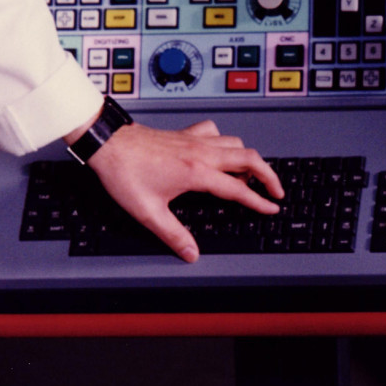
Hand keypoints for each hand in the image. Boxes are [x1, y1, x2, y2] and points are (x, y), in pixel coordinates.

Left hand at [83, 119, 284, 261]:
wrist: (109, 144)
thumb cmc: (125, 173)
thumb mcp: (148, 212)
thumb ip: (173, 235)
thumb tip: (191, 253)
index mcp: (197, 173)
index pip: (238, 190)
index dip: (259, 202)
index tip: (272, 208)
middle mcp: (201, 153)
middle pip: (249, 158)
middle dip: (268, 175)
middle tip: (276, 190)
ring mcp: (194, 140)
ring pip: (236, 143)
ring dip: (249, 158)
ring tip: (251, 175)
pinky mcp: (185, 134)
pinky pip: (215, 132)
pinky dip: (225, 141)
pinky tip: (220, 150)